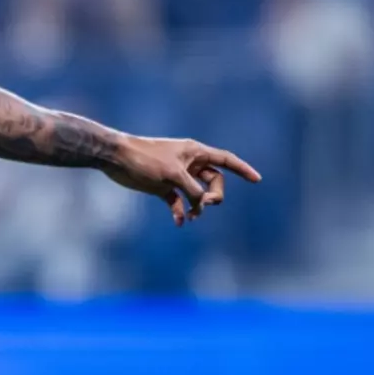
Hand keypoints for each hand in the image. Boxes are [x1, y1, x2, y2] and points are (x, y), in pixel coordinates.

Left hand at [104, 136, 260, 226]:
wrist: (116, 159)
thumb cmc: (145, 159)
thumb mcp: (173, 174)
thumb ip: (192, 189)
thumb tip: (202, 203)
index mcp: (195, 152)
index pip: (225, 159)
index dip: (242, 169)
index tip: (257, 180)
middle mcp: (188, 163)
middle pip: (214, 181)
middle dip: (214, 195)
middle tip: (205, 203)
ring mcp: (176, 176)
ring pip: (198, 194)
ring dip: (198, 207)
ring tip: (190, 216)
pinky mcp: (163, 187)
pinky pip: (180, 202)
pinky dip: (181, 212)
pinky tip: (179, 222)